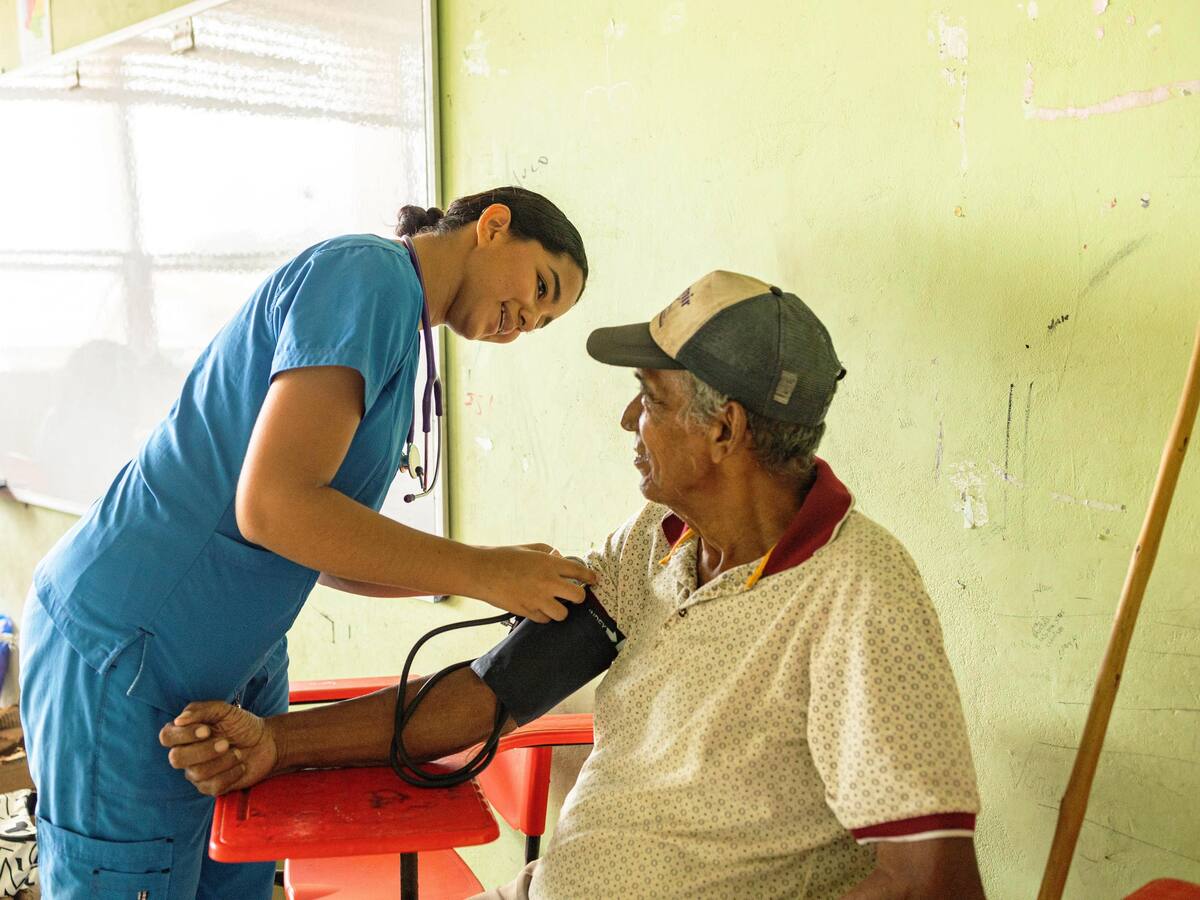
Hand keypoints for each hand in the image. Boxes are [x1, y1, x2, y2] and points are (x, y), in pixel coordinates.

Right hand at [158, 701, 278, 795]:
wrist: (266, 742)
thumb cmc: (242, 724)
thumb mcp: (225, 710)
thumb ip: (201, 710)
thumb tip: (179, 720)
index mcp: (185, 733)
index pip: (166, 736)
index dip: (182, 735)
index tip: (206, 730)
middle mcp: (186, 754)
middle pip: (176, 758)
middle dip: (203, 751)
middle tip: (226, 743)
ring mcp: (196, 772)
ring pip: (196, 773)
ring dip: (222, 762)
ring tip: (238, 752)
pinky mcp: (210, 787)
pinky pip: (212, 786)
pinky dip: (231, 774)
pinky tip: (240, 766)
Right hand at [474, 545, 595, 622]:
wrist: (481, 572)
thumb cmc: (503, 556)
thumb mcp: (529, 548)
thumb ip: (548, 552)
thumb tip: (560, 558)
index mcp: (549, 563)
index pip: (580, 572)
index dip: (591, 577)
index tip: (594, 580)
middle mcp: (547, 582)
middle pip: (578, 596)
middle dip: (579, 597)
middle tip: (573, 595)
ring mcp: (537, 599)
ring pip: (563, 613)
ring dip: (561, 610)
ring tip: (554, 604)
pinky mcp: (527, 611)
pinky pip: (545, 620)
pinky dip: (544, 616)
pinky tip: (538, 608)